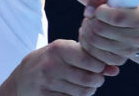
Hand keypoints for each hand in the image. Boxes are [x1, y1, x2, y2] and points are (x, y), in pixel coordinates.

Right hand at [0, 39, 117, 95]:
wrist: (23, 79)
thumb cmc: (51, 61)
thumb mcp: (65, 52)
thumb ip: (89, 57)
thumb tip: (115, 70)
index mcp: (58, 48)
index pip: (89, 59)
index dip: (100, 66)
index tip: (100, 67)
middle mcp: (52, 65)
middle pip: (89, 79)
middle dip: (97, 81)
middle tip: (96, 78)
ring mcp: (48, 83)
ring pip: (83, 92)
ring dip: (89, 90)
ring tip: (84, 84)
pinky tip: (72, 91)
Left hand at [79, 0, 138, 65]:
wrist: (134, 23)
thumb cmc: (122, 2)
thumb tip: (88, 12)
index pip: (116, 18)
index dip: (101, 11)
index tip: (100, 8)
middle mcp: (138, 38)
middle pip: (101, 30)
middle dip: (91, 19)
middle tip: (92, 15)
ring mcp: (129, 51)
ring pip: (94, 41)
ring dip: (86, 29)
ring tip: (90, 22)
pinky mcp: (118, 60)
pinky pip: (94, 54)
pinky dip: (86, 43)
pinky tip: (89, 33)